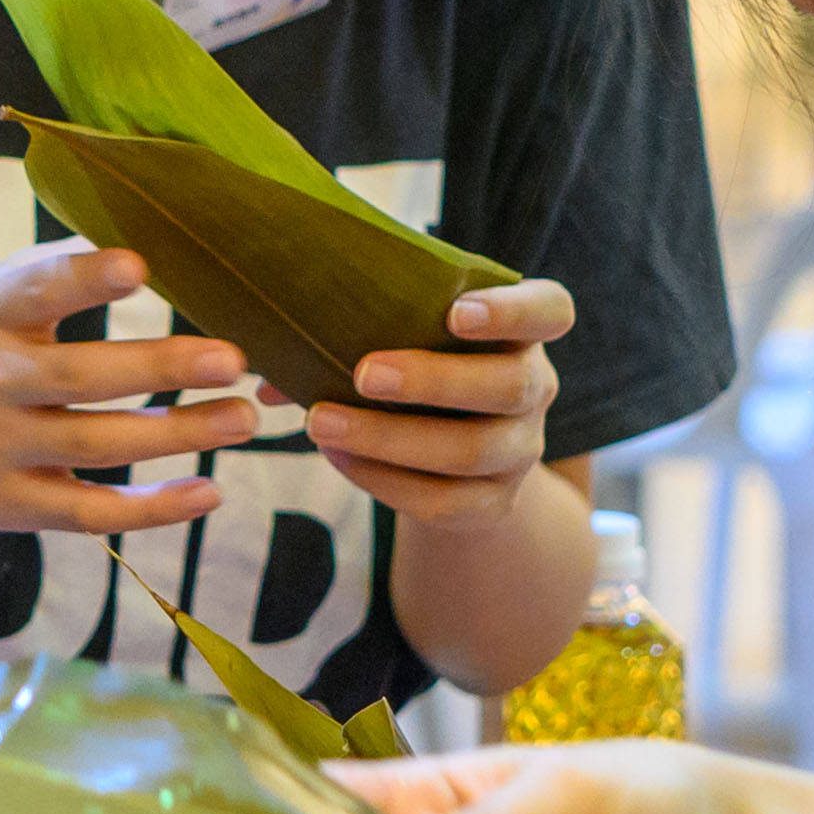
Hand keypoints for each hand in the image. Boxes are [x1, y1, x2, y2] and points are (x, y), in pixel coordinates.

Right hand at [0, 243, 264, 541]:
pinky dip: (153, 508)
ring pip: (98, 444)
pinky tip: (209, 491)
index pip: (33, 291)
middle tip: (235, 357)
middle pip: (81, 378)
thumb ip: (49, 272)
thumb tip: (139, 237)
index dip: (85, 278)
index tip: (141, 265)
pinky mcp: (12, 506)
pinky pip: (90, 513)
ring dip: (179, 434)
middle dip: (163, 366)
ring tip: (245, 417)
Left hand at [304, 278, 573, 526]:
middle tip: (364, 373)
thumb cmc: (415, 370)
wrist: (450, 459)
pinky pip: (445, 501)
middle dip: (434, 380)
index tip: (456, 312)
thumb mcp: (400, 339)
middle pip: (508, 384)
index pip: (550, 311)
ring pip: (472, 450)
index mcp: (522, 333)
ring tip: (322, 422)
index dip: (513, 310)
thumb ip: (349, 334)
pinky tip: (338, 457)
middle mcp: (535, 389)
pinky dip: (386, 481)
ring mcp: (522, 451)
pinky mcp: (494, 504)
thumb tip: (263, 368)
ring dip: (392, 437)